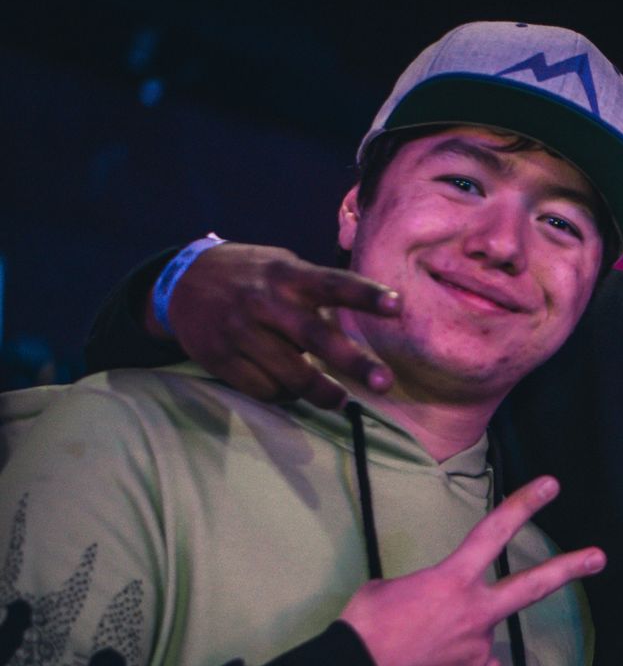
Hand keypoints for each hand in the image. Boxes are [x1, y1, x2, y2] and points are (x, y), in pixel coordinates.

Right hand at [155, 243, 401, 408]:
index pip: (333, 284)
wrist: (180, 282)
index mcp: (287, 276)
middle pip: (317, 338)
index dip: (366, 296)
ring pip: (291, 375)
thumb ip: (315, 289)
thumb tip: (360, 318)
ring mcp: (241, 333)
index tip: (398, 306)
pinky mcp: (221, 359)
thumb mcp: (282, 267)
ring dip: (322, 392)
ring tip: (340, 399)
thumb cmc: (251, 276)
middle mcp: (266, 303)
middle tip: (384, 383)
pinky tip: (290, 390)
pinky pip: (264, 389)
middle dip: (355, 363)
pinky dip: (284, 395)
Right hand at [338, 476, 603, 665]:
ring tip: (417, 654)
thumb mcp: (381, 593)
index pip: (492, 533)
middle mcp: (475, 614)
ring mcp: (480, 650)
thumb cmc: (361, 634)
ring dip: (455, 640)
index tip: (550, 486)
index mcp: (450, 582)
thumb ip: (418, 590)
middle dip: (569, 568)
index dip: (523, 506)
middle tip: (599, 557)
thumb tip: (429, 603)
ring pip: (478, 635)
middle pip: (532, 586)